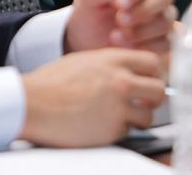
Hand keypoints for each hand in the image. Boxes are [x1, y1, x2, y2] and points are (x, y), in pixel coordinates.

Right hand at [20, 48, 165, 146]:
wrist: (32, 103)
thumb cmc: (50, 83)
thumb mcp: (84, 61)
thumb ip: (109, 65)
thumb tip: (127, 73)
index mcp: (114, 59)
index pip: (153, 63)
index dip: (152, 75)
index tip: (146, 82)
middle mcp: (121, 80)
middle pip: (160, 90)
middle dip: (153, 100)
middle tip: (142, 105)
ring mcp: (119, 106)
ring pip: (148, 116)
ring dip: (137, 120)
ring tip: (117, 118)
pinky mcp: (112, 129)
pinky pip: (127, 132)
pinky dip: (118, 132)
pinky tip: (99, 126)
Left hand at [65, 0, 175, 54]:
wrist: (88, 40)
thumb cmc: (91, 11)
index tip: (119, 3)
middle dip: (143, 10)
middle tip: (120, 20)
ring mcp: (161, 18)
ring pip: (165, 21)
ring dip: (141, 31)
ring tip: (115, 37)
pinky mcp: (162, 41)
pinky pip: (165, 43)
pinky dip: (145, 47)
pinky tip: (125, 48)